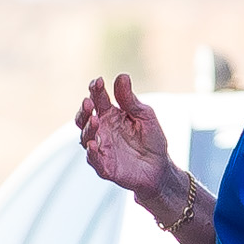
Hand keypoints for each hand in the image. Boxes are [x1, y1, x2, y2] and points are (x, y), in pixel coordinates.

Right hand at [72, 74, 180, 204]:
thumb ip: (130, 100)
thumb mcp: (144, 115)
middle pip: (84, 118)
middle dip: (84, 110)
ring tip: (95, 119)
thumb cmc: (151, 139)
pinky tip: (93, 144)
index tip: (98, 81)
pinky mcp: (105, 166)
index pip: (98, 99)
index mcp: (110, 115)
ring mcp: (101, 148)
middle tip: (88, 102)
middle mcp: (101, 130)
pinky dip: (91, 153)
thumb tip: (122, 76)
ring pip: (85, 138)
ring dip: (88, 128)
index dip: (95, 90)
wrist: (159, 167)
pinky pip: (94, 160)